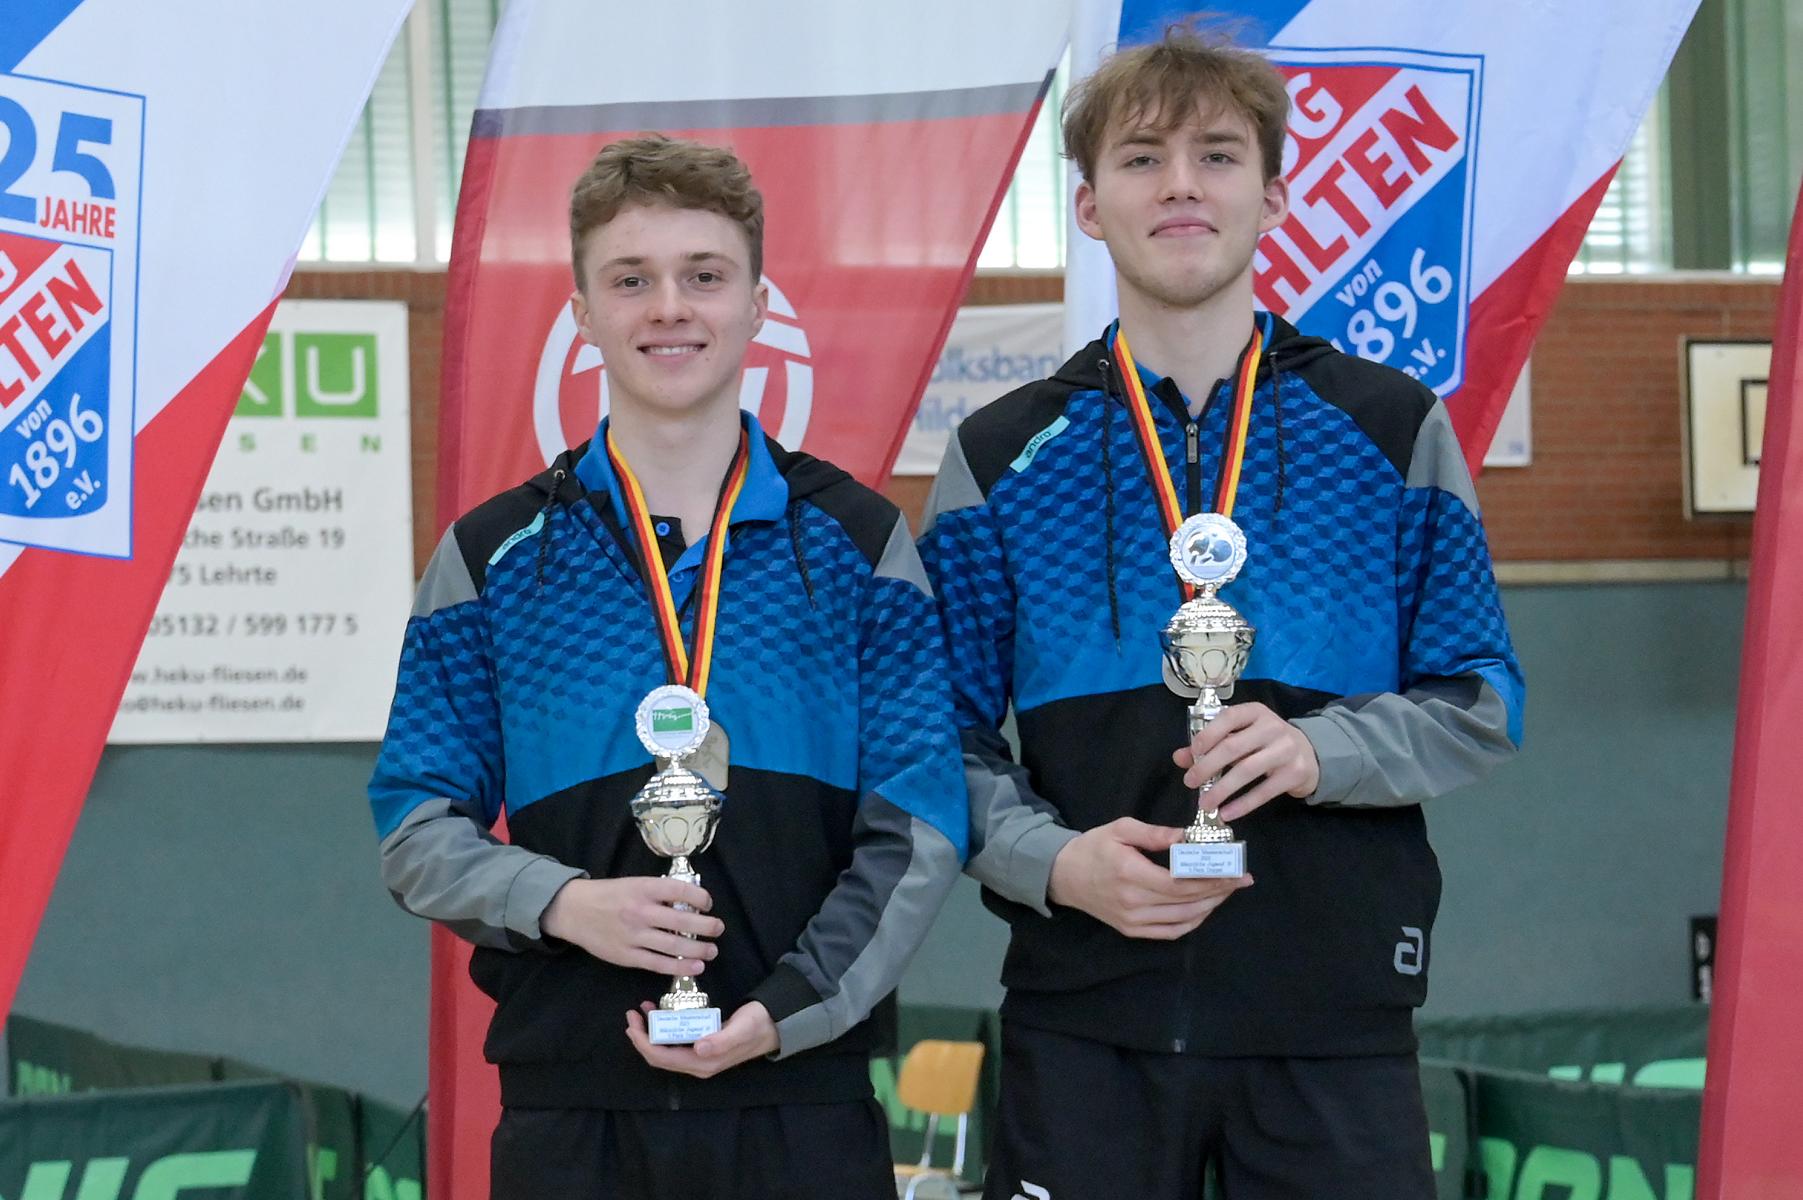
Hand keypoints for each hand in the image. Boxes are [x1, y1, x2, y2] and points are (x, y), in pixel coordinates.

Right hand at [540, 876, 721, 975]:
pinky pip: (657, 964)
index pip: (680, 890)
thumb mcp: (634, 884)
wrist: (574, 910)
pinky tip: (694, 968)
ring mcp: (633, 935)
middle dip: (707, 927)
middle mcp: (640, 911)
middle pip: (683, 921)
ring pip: (674, 946)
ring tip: (711, 951)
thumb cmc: (608, 895)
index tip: (708, 904)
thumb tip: (689, 903)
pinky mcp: (627, 956)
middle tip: (718, 929)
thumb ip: (659, 893)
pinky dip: (678, 967)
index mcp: (644, 888)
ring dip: (698, 950)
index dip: (700, 897)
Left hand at [625, 1000, 778, 1078]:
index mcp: (703, 1063)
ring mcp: (699, 1056)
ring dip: (651, 1032)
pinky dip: (663, 1028)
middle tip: (633, 1014)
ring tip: (643, 1010)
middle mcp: (697, 1064)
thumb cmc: (757, 1025)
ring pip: (665, 1049)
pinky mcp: (701, 1047)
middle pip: (659, 1056)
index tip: (634, 1022)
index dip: (643, 1043)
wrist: (773, 1025)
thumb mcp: (741, 1029)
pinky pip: (675, 1041)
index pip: (662, 1058)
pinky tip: (660, 1011)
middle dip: (642, 1037)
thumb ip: (721, 1040)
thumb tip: (698, 1049)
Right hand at [1046, 817, 1250, 938]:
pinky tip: (1205, 908)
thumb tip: (1188, 837)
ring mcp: (1132, 921)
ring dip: (1210, 906)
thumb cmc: (1093, 847)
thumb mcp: (1121, 829)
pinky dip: (1192, 921)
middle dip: (1219, 891)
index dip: (1212, 879)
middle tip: (1241, 879)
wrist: (1062, 876)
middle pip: (1187, 902)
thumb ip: (1156, 834)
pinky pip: (1171, 932)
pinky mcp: (1131, 931)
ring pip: (1183, 919)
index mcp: (1130, 874)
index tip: (1235, 871)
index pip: (1181, 883)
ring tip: (1226, 891)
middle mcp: (1133, 903)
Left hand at [1174, 702, 1319, 822]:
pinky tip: (1226, 813)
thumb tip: (1179, 757)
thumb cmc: (1267, 743)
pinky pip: (1264, 791)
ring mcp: (1286, 750)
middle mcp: (1272, 727)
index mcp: (1255, 712)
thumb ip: (1211, 743)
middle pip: (1234, 747)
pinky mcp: (1294, 773)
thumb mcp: (1242, 735)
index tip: (1192, 753)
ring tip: (1205, 803)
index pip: (1228, 718)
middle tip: (1190, 782)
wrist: (1310, 754)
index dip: (1208, 735)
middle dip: (1207, 766)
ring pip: (1247, 770)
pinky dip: (1243, 804)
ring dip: (1222, 789)